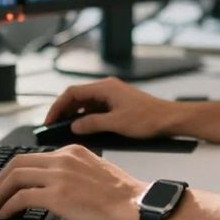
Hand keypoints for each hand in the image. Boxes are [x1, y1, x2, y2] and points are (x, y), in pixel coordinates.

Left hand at [0, 144, 145, 219]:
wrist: (137, 206)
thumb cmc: (124, 196)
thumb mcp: (96, 171)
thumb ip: (75, 171)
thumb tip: (58, 185)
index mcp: (73, 151)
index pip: (34, 156)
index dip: (15, 171)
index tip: (8, 183)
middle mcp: (63, 159)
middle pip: (17, 162)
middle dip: (0, 180)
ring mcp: (59, 176)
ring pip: (15, 177)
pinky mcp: (58, 195)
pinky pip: (22, 197)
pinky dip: (7, 205)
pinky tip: (5, 214)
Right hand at [43, 77, 177, 137]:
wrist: (170, 119)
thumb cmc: (149, 118)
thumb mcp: (116, 124)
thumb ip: (91, 124)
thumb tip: (74, 127)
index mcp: (105, 88)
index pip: (72, 93)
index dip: (58, 107)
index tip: (49, 120)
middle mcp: (107, 89)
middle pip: (78, 97)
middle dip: (64, 112)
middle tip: (54, 127)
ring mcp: (113, 96)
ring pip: (87, 104)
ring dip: (76, 117)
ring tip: (67, 132)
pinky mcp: (118, 105)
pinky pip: (96, 110)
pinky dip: (88, 119)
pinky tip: (85, 131)